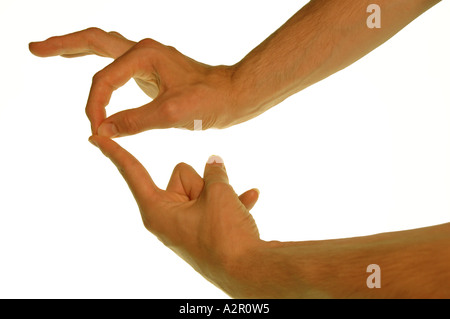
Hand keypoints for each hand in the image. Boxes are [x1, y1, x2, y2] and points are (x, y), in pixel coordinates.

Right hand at [29, 28, 246, 136]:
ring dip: (75, 47)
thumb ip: (134, 121)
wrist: (231, 96)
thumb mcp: (171, 115)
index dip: (95, 106)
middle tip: (34, 48)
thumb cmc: (209, 101)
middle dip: (63, 44)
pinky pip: (115, 61)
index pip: (104, 81)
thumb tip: (101, 131)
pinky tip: (87, 63)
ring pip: (103, 45)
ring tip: (50, 50)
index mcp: (144, 55)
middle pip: (93, 40)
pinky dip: (96, 60)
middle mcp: (142, 50)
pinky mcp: (149, 69)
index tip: (97, 130)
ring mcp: (145, 58)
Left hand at [88, 135, 261, 293]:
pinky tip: (250, 196)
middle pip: (180, 176)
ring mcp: (186, 225)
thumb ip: (214, 172)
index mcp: (157, 210)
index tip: (94, 138)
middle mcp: (167, 218)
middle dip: (201, 181)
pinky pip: (215, 206)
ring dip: (219, 193)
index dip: (116, 153)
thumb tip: (214, 163)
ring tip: (232, 208)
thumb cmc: (226, 236)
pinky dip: (231, 203)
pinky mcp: (203, 231)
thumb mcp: (219, 195)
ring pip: (200, 188)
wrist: (249, 271)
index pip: (133, 173)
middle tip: (213, 201)